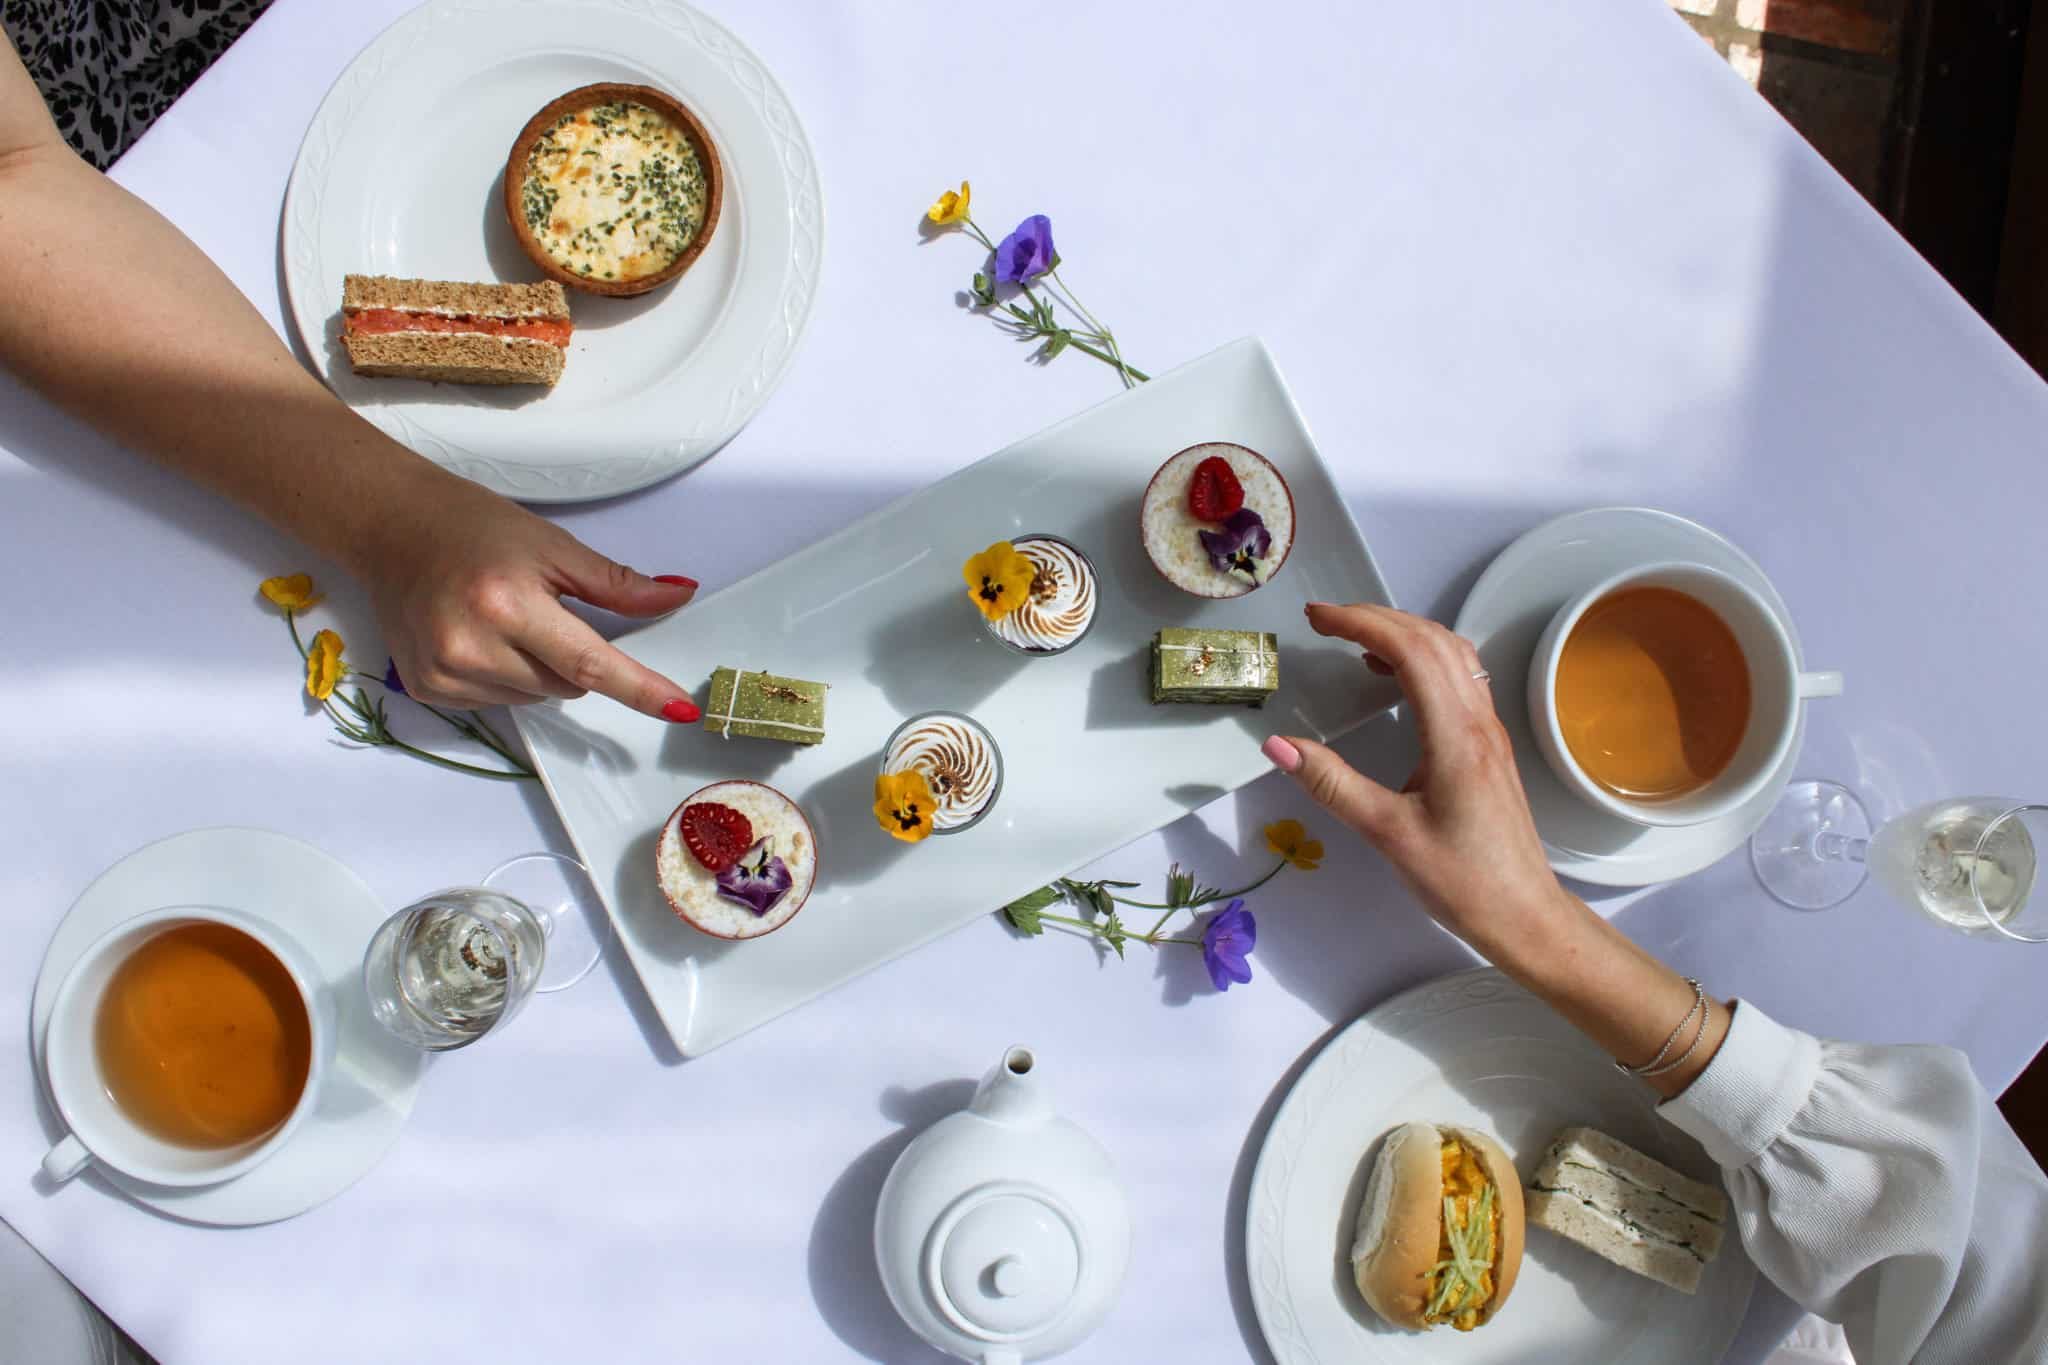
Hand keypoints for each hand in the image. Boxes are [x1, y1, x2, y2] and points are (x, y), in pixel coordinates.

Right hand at [348, 476, 701, 718]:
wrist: (390, 526)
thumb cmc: (473, 527)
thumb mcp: (553, 546)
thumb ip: (618, 585)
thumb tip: (678, 597)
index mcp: (508, 604)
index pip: (591, 661)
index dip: (640, 688)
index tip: (681, 708)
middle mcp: (472, 647)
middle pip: (569, 684)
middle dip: (574, 656)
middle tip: (544, 610)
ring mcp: (445, 674)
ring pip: (537, 698)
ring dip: (539, 669)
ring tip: (502, 618)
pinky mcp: (428, 689)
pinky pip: (498, 703)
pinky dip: (505, 677)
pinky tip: (478, 637)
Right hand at [1261, 603, 1570, 958]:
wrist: (1524, 914)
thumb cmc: (1460, 881)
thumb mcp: (1387, 834)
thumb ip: (1332, 784)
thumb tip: (1277, 744)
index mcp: (1456, 736)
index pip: (1411, 652)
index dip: (1362, 624)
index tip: (1318, 619)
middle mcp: (1479, 721)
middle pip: (1433, 640)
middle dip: (1378, 617)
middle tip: (1325, 620)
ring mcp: (1490, 730)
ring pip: (1453, 653)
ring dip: (1404, 631)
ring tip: (1354, 638)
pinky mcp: (1489, 744)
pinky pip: (1460, 676)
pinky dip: (1423, 657)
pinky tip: (1392, 676)